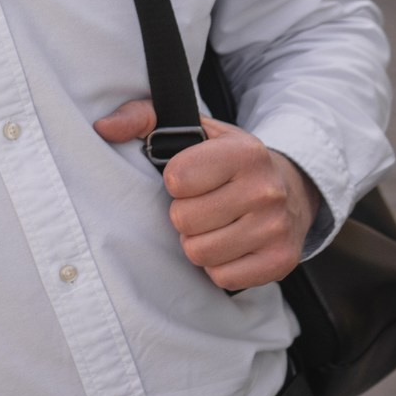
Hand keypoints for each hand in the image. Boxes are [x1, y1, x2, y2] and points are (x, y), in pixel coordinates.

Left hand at [93, 102, 318, 289]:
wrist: (291, 189)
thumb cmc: (227, 160)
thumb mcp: (193, 129)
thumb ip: (143, 118)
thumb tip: (104, 127)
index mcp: (244, 153)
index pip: (178, 179)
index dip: (175, 182)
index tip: (191, 178)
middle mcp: (266, 190)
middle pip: (185, 220)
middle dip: (185, 215)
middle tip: (203, 204)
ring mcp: (277, 228)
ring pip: (200, 252)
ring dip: (199, 242)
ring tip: (215, 224)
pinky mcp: (281, 261)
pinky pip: (223, 277)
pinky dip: (220, 266)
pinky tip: (231, 245)